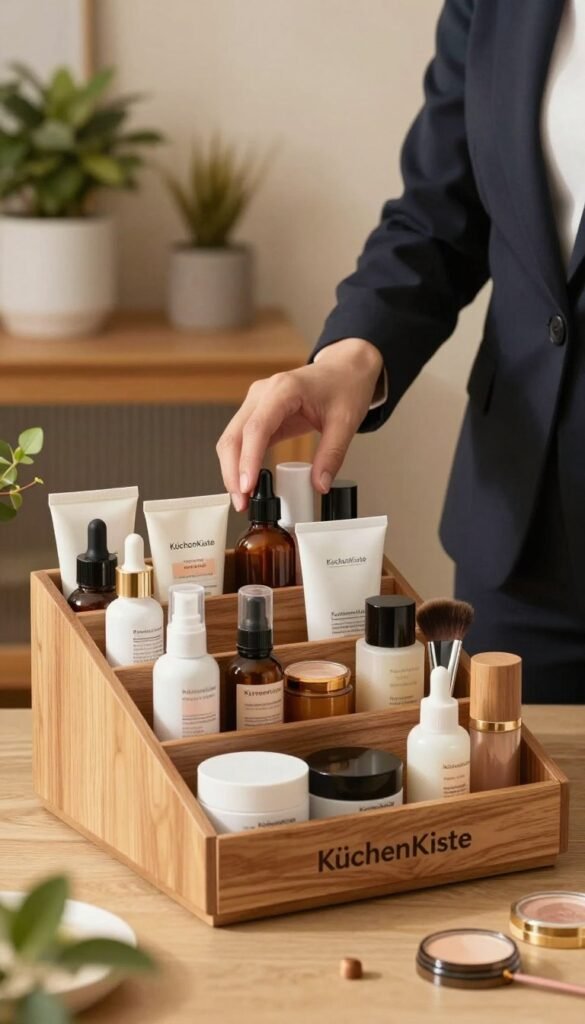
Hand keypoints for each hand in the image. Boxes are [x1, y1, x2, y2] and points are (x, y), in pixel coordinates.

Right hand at [216, 338, 383, 509]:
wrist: (345, 369)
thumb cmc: (345, 387)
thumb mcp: (346, 422)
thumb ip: (332, 455)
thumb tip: (320, 485)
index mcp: (284, 389)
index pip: (257, 427)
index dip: (248, 459)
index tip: (247, 487)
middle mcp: (263, 393)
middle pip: (234, 435)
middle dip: (232, 472)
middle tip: (242, 502)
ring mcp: (256, 402)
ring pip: (231, 439)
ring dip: (231, 470)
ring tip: (242, 499)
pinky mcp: (257, 413)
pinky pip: (240, 440)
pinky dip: (239, 463)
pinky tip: (246, 484)